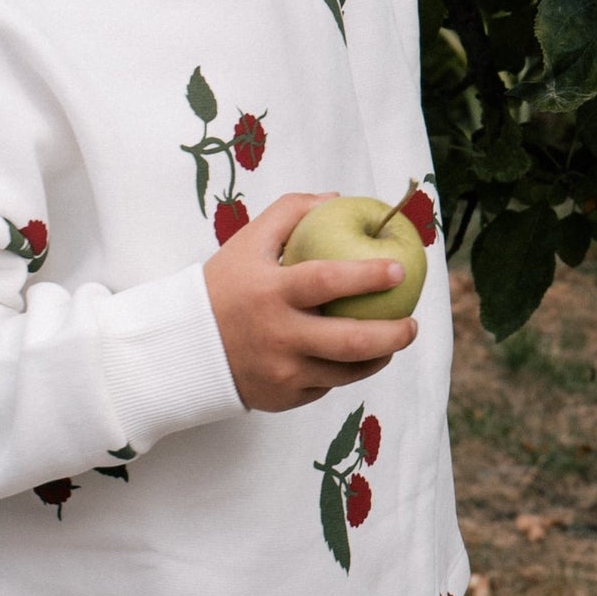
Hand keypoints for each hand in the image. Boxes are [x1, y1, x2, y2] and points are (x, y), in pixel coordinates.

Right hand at [204, 193, 418, 411]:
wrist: (184, 346)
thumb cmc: (223, 286)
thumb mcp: (248, 242)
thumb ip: (290, 212)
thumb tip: (337, 198)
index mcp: (272, 292)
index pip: (329, 281)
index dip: (369, 275)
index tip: (399, 269)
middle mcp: (279, 335)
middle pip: (351, 341)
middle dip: (394, 334)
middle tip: (412, 323)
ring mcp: (283, 371)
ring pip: (348, 372)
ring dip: (380, 357)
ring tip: (394, 341)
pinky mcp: (284, 397)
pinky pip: (327, 386)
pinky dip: (345, 371)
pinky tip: (355, 357)